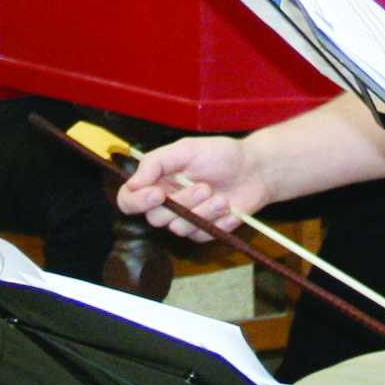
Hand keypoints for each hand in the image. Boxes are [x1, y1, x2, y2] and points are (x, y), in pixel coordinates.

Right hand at [118, 135, 268, 243]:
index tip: (158, 194)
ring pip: (179, 228)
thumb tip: (133, 182)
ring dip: (202, 212)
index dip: (137, 202)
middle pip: (155, 217)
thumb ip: (156, 162)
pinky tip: (228, 207)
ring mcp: (185, 219)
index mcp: (157, 181)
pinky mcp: (203, 231)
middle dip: (182, 202)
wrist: (256, 170)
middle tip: (205, 187)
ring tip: (220, 196)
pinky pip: (200, 235)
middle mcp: (167, 202)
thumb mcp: (186, 149)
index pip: (129, 199)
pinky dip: (216, 221)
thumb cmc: (221, 155)